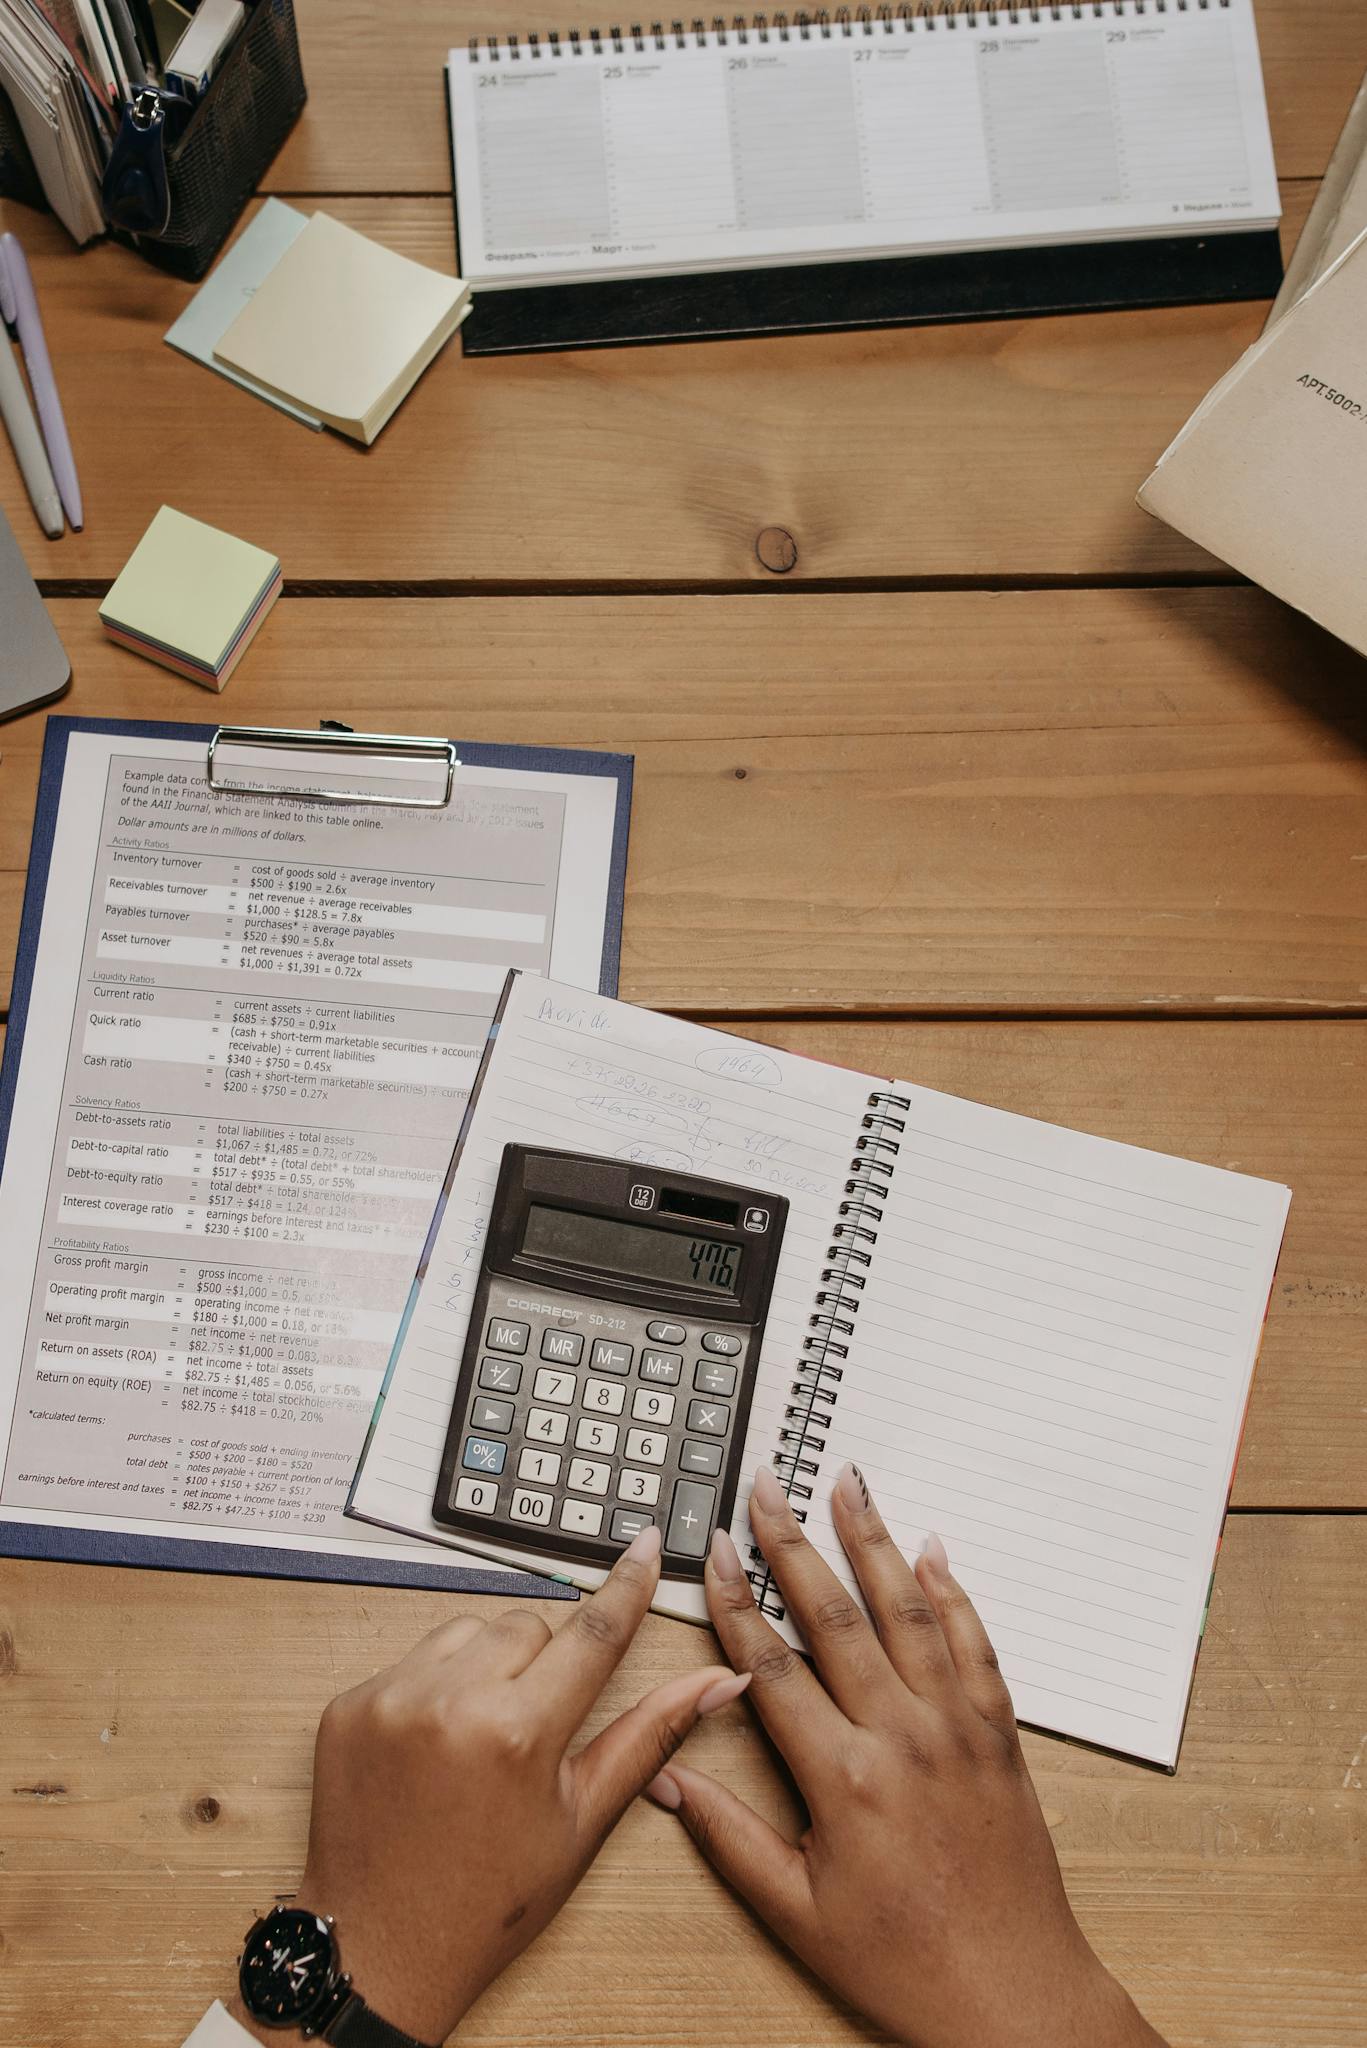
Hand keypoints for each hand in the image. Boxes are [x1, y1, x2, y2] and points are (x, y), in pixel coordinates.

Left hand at [229, 1526, 747, 2045]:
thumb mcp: (580, 1823)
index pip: (593, 1632)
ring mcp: (389, 1698)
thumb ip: (648, 1737)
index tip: (646, 1545)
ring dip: (488, 1663)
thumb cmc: (485, 1903)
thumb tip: (716, 1684)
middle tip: (539, 1727)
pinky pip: (412, 1658)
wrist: (379, 1953)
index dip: (628, 1584)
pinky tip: (437, 1748)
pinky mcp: (348, 1704)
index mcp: (518, 1734)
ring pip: (468, 1630)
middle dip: (545, 1660)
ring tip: (485, 1739)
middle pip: (529, 1624)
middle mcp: (449, 1701)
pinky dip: (435, 1686)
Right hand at [646, 1464, 1168, 2047]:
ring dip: (874, 1541)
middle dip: (795, 1542)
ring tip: (850, 1483)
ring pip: (908, 1612)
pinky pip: (975, 1647)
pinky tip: (933, 1552)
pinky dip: (954, 1594)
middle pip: (835, 1616)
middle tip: (770, 1486)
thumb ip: (730, 1837)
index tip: (718, 1550)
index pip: (771, 1666)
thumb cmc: (905, 1965)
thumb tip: (667, 1779)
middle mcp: (903, 1739)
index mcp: (844, 1780)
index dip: (737, 1601)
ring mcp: (957, 1730)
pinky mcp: (999, 1737)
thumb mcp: (797, 1913)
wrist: (1014, 1997)